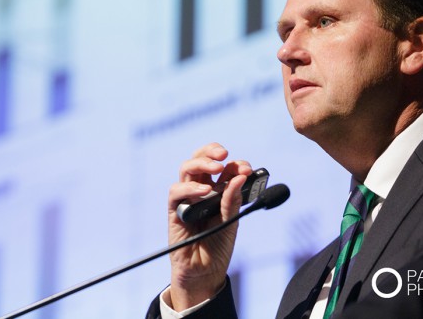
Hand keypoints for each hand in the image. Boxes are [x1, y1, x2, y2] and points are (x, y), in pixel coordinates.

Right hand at [167, 143, 251, 310]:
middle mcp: (201, 190)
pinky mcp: (175, 211)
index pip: (223, 167)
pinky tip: (205, 191)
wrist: (205, 272)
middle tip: (225, 154)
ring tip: (217, 167)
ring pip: (187, 169)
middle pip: (201, 160)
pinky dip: (190, 188)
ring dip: (202, 163)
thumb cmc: (217, 246)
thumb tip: (240, 178)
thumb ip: (233, 200)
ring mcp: (187, 198)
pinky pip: (176, 192)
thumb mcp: (232, 221)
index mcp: (217, 190)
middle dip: (212, 151)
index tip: (246, 169)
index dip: (234, 164)